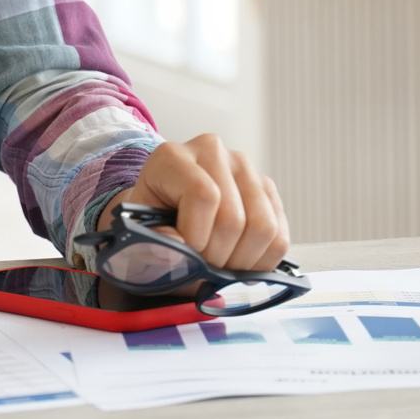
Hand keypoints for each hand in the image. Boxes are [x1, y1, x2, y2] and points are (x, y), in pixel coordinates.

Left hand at [107, 135, 289, 272]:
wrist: (166, 220)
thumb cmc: (152, 227)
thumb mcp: (139, 237)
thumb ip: (152, 246)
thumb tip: (181, 249)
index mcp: (172, 156)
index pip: (203, 196)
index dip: (197, 238)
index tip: (185, 256)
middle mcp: (212, 151)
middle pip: (234, 217)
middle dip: (218, 257)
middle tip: (202, 266)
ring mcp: (244, 167)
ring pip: (263, 227)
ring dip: (242, 261)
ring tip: (220, 263)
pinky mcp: (267, 187)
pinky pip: (280, 234)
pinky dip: (262, 260)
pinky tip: (239, 260)